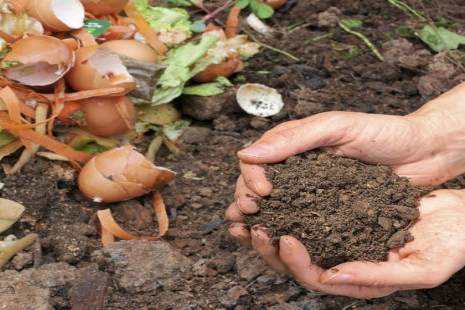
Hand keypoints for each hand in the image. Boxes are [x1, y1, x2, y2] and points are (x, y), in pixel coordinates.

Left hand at [227, 189, 464, 298]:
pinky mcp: (339, 215)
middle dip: (267, 246)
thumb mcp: (423, 267)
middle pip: (293, 262)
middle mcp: (343, 262)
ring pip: (292, 238)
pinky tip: (270, 192)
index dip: (294, 262)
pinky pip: (304, 214)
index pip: (314, 278)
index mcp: (358, 280)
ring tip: (246, 212)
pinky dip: (284, 206)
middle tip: (250, 224)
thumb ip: (377, 277)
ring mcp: (339, 239)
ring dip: (267, 226)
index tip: (283, 238)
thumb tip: (330, 277)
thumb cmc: (452, 244)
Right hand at [230, 82, 464, 214]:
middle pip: (256, 187)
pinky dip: (284, 234)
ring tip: (249, 234)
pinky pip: (301, 225)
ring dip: (257, 221)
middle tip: (248, 215)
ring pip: (274, 208)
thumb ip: (294, 138)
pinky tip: (277, 243)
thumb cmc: (385, 132)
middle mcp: (297, 170)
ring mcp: (311, 193)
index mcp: (294, 146)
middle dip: (245, 201)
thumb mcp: (337, 127)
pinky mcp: (328, 215)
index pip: (256, 161)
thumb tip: (246, 154)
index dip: (251, 178)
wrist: (426, 153)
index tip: (263, 192)